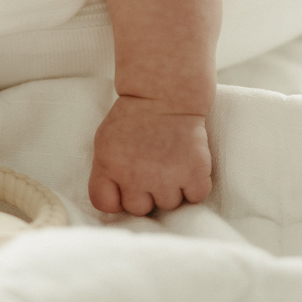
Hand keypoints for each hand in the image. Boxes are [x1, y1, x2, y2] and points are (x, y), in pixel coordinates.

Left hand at [90, 95, 212, 216]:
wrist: (167, 93)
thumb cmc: (135, 115)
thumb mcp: (105, 140)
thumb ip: (105, 171)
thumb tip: (116, 201)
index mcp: (110, 167)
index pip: (106, 205)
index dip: (117, 198)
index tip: (126, 186)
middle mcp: (136, 177)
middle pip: (140, 209)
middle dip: (147, 193)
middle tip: (154, 170)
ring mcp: (166, 177)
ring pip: (170, 204)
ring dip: (173, 189)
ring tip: (173, 164)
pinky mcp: (194, 172)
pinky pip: (196, 196)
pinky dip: (195, 186)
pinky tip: (190, 169)